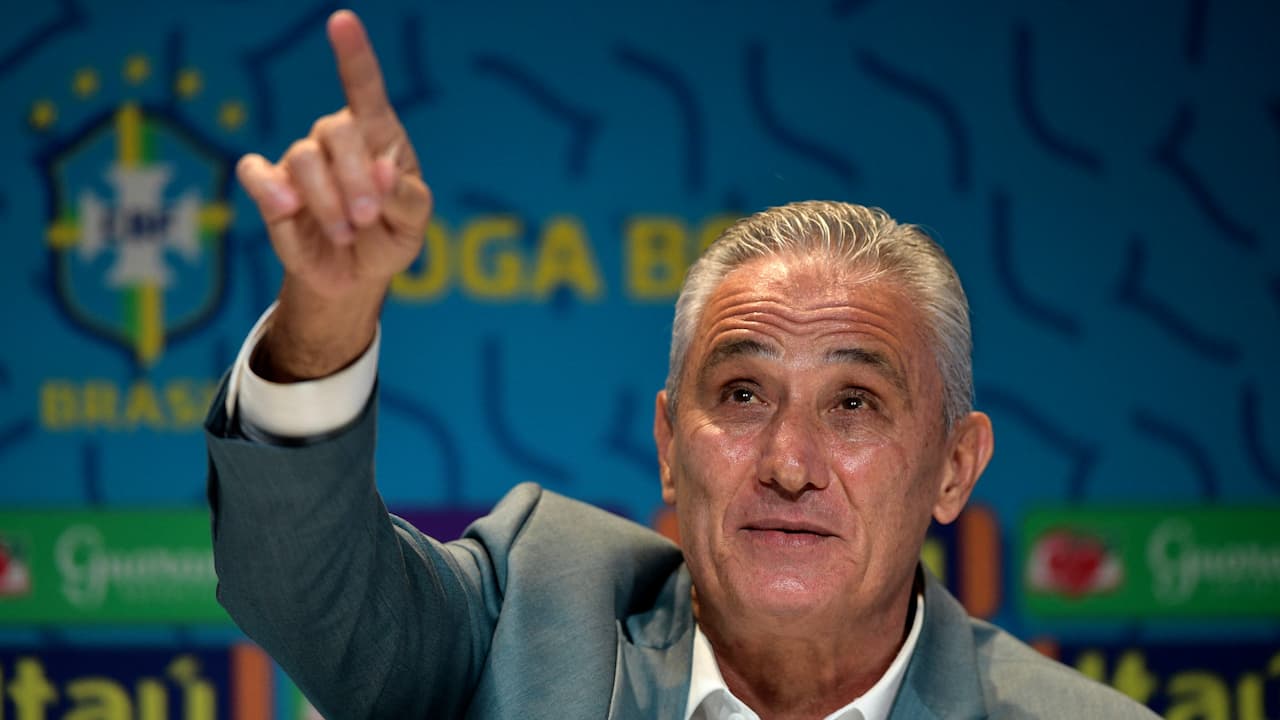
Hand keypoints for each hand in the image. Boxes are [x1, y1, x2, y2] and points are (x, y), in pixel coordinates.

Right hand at [236, 10, 430, 380]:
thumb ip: (406, 197)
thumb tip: (382, 174)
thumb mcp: (414, 222)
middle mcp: (335, 139)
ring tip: (347, 233)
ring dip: (329, 202)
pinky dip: (269, 189)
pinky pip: (254, 173)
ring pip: (303, 159)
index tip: (342, 21)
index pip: (364, 87)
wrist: (357, 275)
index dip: (353, 54)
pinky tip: (287, 208)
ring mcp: (299, 161)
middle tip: (369, 217)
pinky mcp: (270, 189)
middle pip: (337, 132)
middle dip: (357, 179)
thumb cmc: (390, 235)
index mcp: (378, 135)